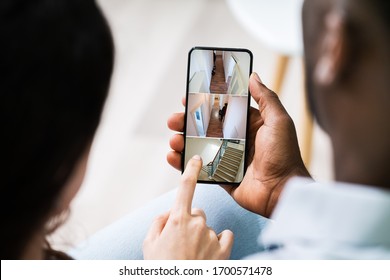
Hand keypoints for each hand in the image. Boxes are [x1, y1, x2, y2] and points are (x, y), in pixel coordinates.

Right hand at [143, 155, 233, 258]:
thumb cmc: (162, 267)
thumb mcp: (149, 244)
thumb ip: (158, 222)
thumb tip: (168, 213)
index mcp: (178, 219)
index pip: (186, 187)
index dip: (191, 170)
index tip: (196, 159)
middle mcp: (197, 224)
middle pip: (197, 212)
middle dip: (190, 221)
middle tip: (182, 240)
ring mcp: (212, 236)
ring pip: (208, 226)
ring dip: (202, 234)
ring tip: (193, 253)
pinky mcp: (224, 250)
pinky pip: (225, 236)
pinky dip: (219, 240)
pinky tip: (210, 251)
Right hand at [166, 73, 309, 216]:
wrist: (282, 191)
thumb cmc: (284, 155)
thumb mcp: (278, 121)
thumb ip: (266, 98)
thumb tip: (253, 76)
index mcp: (247, 125)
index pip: (220, 110)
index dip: (203, 103)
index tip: (187, 98)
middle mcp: (235, 140)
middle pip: (204, 128)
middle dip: (186, 123)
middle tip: (173, 120)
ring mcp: (226, 158)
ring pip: (198, 146)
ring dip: (182, 141)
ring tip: (174, 140)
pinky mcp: (220, 175)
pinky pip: (198, 168)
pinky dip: (184, 163)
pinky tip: (173, 157)